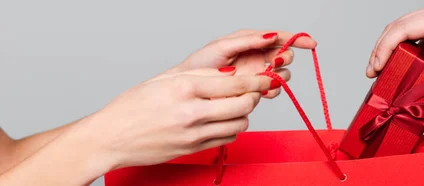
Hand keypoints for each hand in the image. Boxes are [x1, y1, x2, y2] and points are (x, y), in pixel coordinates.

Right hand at [70, 67, 288, 168]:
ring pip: (239, 124)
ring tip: (233, 107)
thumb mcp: (164, 79)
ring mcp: (193, 134)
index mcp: (184, 88)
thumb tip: (232, 74)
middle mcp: (191, 112)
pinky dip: (231, 129)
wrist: (111, 138)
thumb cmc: (132, 106)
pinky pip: (226, 139)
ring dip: (243, 114)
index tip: (267, 78)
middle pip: (243, 105)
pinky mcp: (193, 149)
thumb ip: (200, 75)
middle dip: (254, 97)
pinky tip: (220, 121)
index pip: (235, 84)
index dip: (257, 81)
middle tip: (252, 92)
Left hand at [170, 30, 316, 97]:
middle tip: (273, 63)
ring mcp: (257, 74)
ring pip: (281, 74)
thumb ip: (249, 41)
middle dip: (284, 59)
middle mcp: (258, 57)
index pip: (281, 38)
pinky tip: (263, 91)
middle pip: (285, 56)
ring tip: (265, 78)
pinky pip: (272, 90)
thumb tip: (272, 35)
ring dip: (279, 76)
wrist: (190, 89)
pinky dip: (272, 90)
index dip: (298, 40)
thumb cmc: (201, 64)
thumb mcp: (224, 47)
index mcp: (252, 42)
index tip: (311, 43)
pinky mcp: (255, 90)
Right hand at [366, 0, 423, 112]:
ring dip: (390, 46)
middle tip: (372, 73)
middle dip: (380, 49)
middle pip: (395, 27)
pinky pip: (415, 31)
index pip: (401, 30)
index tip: (377, 68)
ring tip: (381, 69)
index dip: (383, 48)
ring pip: (402, 27)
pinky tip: (403, 62)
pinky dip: (405, 45)